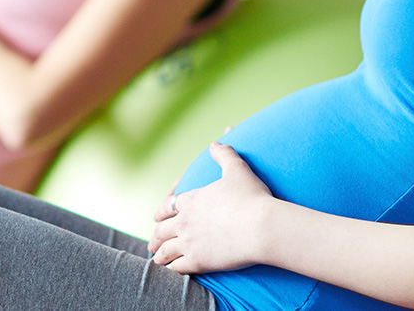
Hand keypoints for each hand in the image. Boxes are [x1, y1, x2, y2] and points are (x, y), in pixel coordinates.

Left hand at [148, 143, 274, 273]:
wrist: (262, 226)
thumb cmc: (252, 197)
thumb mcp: (238, 169)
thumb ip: (225, 154)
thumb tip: (216, 141)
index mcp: (192, 200)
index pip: (170, 205)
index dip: (162, 212)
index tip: (156, 217)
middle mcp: (185, 221)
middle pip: (162, 230)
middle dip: (156, 236)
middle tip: (151, 242)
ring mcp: (189, 242)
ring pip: (166, 250)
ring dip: (159, 255)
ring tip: (156, 259)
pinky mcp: (198, 261)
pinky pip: (177, 267)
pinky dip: (170, 269)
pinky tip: (168, 272)